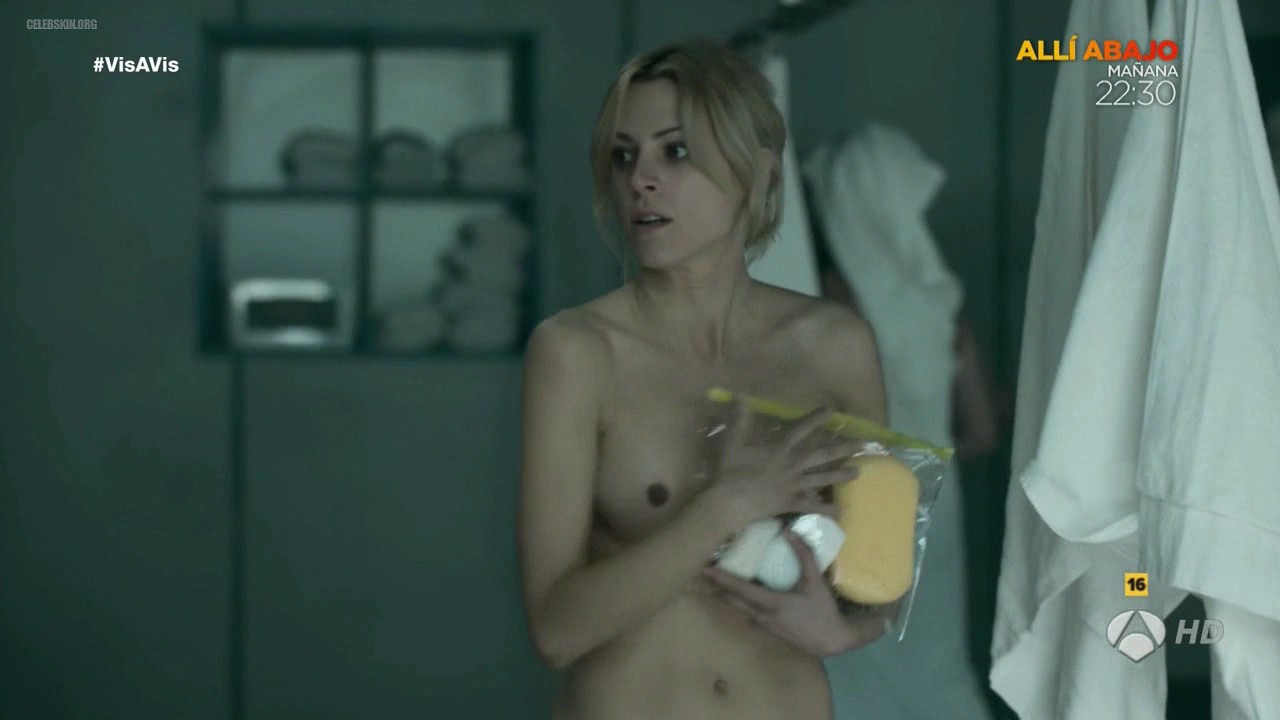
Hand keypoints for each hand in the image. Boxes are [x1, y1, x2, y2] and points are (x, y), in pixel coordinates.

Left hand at [702, 530, 884, 655]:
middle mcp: (762, 616)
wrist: (832, 641)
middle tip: (703, 572)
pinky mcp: (768, 629)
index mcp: (771, 603)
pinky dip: (738, 603)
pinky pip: (747, 614)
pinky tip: (738, 596)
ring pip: (738, 609)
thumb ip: (803, 554)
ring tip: (714, 581)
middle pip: (732, 600)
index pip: (740, 589)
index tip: (706, 569)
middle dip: (716, 587)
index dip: (722, 578)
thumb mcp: (815, 581)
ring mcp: (764, 625)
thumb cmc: (823, 610)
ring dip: (725, 596)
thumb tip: (789, 531)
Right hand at [707, 398, 861, 524]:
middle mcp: (793, 465)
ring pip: (823, 478)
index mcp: (781, 448)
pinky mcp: (792, 502)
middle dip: (843, 448)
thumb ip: (741, 419)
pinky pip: (812, 506)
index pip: (802, 429)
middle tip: (862, 444)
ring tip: (858, 472)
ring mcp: (795, 485)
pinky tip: (840, 511)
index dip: (817, 418)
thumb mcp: (734, 441)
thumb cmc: (731, 471)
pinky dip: (826, 509)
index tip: (833, 410)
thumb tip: (741, 396)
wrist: (731, 501)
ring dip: (841, 475)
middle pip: (823, 454)